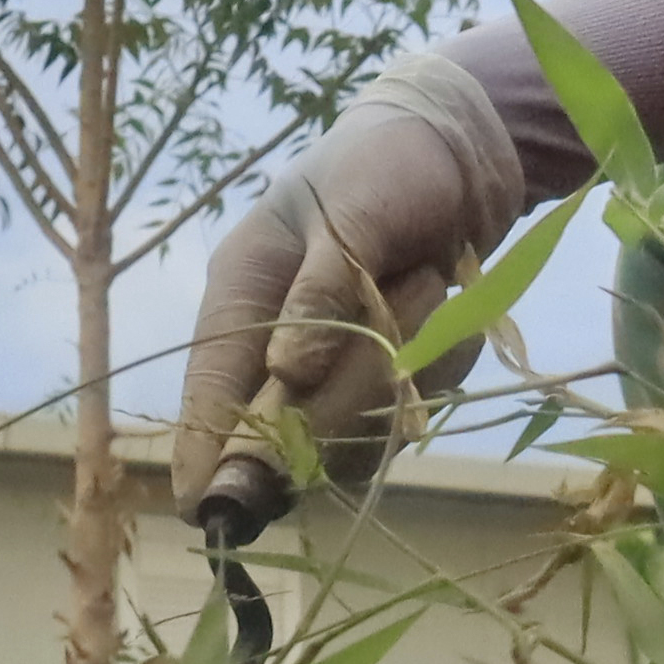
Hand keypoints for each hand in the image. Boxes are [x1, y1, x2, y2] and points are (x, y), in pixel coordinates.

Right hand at [177, 52, 529, 525]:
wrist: (459, 156)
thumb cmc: (384, 164)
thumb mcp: (350, 212)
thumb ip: (320, 292)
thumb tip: (287, 375)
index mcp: (241, 296)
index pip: (209, 392)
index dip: (205, 453)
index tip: (205, 507)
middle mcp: (277, 346)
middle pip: (289, 431)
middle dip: (352, 384)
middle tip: (409, 293)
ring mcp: (334, 372)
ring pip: (357, 431)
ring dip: (404, 362)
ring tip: (426, 275)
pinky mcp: (386, 384)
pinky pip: (411, 411)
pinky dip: (440, 360)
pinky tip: (443, 298)